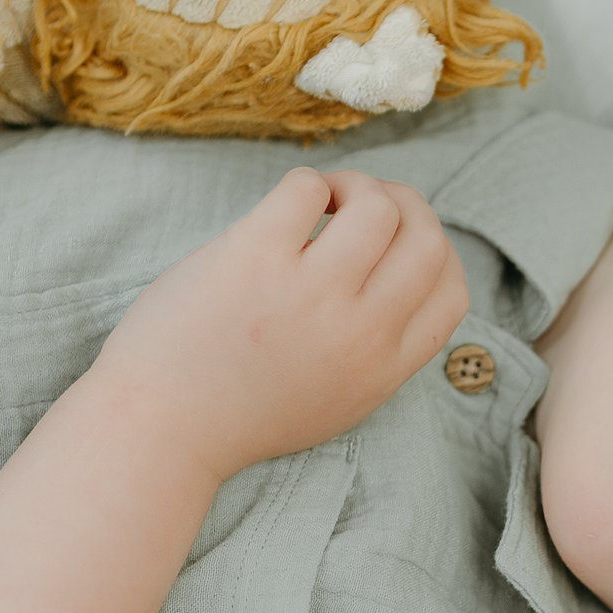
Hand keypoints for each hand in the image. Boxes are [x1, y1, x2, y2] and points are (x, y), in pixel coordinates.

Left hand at [90, 168, 471, 479]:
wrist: (161, 429)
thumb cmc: (239, 411)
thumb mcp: (335, 400)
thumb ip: (374, 350)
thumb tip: (398, 270)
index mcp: (383, 368)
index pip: (452, 291)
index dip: (435, 253)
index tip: (400, 241)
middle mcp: (359, 331)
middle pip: (427, 239)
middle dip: (405, 206)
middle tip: (362, 206)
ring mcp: (310, 292)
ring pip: (378, 204)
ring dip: (356, 186)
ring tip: (322, 203)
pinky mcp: (257, 256)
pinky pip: (307, 186)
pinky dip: (306, 184)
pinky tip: (281, 211)